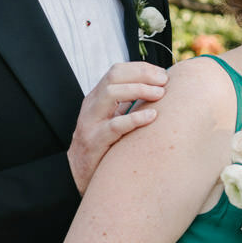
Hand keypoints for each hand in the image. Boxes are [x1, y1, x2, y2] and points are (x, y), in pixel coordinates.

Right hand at [68, 61, 168, 192]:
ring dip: (139, 90)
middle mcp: (92, 105)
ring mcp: (91, 122)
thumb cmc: (101, 145)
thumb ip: (127, 104)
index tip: (162, 73)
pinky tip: (152, 117)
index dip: (141, 68)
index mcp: (96, 98)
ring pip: (111, 94)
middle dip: (142, 74)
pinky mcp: (94, 141)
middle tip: (164, 81)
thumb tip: (155, 90)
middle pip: (114, 76)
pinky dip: (134, 118)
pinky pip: (114, 126)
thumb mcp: (112, 119)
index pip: (117, 71)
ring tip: (160, 94)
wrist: (76, 174)